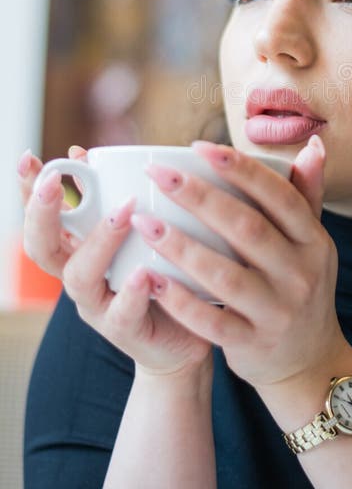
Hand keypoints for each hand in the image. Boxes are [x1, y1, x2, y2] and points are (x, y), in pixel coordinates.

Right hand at [17, 147, 212, 377]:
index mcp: (77, 250)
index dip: (28, 191)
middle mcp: (78, 277)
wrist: (187, 337)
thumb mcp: (136, 232)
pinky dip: (131, 291)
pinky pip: (122, 312)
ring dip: (99, 240)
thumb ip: (112, 197)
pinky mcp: (126, 331)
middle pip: (43, 248)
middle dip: (43, 212)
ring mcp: (97, 306)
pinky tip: (143, 272)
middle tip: (55, 179)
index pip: (41, 218)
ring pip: (79, 277)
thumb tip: (85, 151)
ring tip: (123, 211)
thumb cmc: (161, 276)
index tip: (27, 159)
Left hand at [131, 135, 348, 388]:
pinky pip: (211, 320)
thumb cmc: (301, 287)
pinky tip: (150, 278)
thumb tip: (312, 146)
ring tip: (144, 221)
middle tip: (158, 173)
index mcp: (314, 242)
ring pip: (224, 274)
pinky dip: (180, 300)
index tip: (199, 147)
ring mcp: (277, 311)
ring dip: (181, 246)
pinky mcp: (251, 343)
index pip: (278, 196)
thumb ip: (308, 195)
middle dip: (199, 197)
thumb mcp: (313, 243)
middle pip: (247, 228)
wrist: (310, 363)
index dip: (240, 169)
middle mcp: (300, 274)